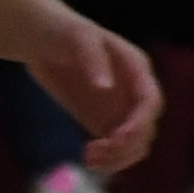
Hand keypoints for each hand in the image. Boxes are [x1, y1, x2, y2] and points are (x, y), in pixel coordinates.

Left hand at [33, 10, 164, 180]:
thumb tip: (105, 87)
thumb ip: (92, 60)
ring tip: (89, 159)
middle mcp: (135, 92)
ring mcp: (121, 108)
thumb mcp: (77, 38)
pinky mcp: (104, 121)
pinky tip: (88, 160)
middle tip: (93, 152)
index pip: (151, 102)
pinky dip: (109, 160)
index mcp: (136, 69)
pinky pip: (118, 148)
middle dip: (125, 145)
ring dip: (118, 158)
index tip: (116, 138)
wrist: (42, 40)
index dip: (139, 123)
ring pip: (136, 144)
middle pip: (147, 129)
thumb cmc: (62, 32)